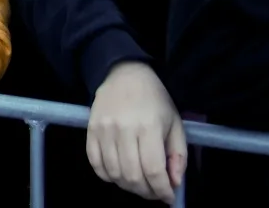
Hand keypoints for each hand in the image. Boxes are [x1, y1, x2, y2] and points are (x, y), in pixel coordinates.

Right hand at [86, 61, 186, 202]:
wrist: (124, 74)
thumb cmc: (154, 99)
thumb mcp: (175, 123)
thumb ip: (178, 154)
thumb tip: (174, 182)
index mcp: (149, 126)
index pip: (153, 170)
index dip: (162, 190)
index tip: (168, 197)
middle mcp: (123, 129)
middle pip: (132, 175)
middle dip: (146, 192)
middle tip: (154, 192)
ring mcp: (103, 129)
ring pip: (114, 172)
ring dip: (127, 186)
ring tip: (138, 184)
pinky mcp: (89, 129)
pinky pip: (94, 162)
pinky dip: (107, 176)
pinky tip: (119, 175)